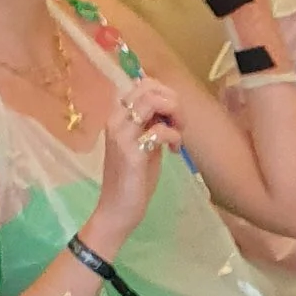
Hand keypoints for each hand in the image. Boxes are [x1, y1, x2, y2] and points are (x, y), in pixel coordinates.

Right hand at [89, 79, 184, 242]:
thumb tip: (169, 109)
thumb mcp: (144, 145)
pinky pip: (159, 130)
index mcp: (117, 116)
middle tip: (180, 123)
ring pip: (151, 101)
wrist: (117, 211)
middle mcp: (115, 120)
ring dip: (173, 113)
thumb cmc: (132, 180)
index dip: (165, 94)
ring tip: (178, 133)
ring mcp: (121, 135)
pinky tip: (174, 150)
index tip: (173, 117)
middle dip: (172, 101)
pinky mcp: (131, 152)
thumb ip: (152, 125)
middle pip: (148, 87)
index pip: (142, 84)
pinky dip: (174, 136)